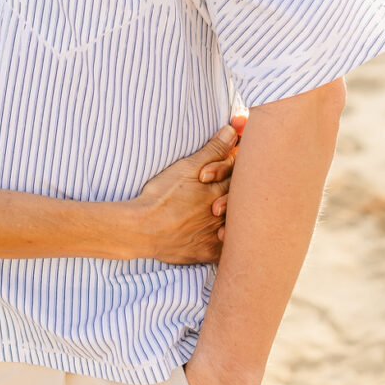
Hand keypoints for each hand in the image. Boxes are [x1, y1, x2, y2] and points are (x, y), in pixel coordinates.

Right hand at [134, 125, 237, 263]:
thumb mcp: (186, 167)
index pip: (239, 178)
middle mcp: (222, 214)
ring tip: (226, 212)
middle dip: (239, 193)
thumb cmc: (162, 195)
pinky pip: (227, 252)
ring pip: (237, 226)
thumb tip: (233, 131)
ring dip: (236, 218)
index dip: (237, 169)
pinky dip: (229, 245)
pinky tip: (226, 240)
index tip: (233, 165)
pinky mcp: (207, 253)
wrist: (143, 228)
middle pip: (240, 202)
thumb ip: (212, 150)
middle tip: (235, 187)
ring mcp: (216, 235)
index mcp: (219, 191)